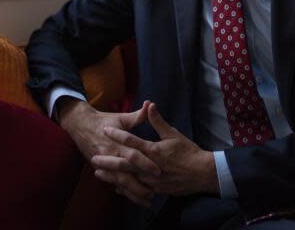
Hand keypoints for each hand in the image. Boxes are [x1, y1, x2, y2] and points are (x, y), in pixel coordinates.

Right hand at [58, 98, 160, 206]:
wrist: (81, 125)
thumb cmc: (104, 120)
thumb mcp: (120, 118)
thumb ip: (137, 115)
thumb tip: (149, 104)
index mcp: (118, 143)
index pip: (134, 156)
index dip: (146, 164)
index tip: (158, 171)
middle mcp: (111, 156)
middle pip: (127, 174)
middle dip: (140, 185)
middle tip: (155, 193)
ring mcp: (106, 164)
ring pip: (120, 182)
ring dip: (133, 192)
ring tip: (147, 200)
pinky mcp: (102, 168)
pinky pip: (114, 183)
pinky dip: (124, 192)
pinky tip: (134, 198)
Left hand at [92, 102, 218, 196]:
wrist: (201, 173)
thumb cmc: (188, 152)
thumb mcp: (173, 134)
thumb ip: (157, 121)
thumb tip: (149, 104)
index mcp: (154, 150)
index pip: (132, 141)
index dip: (117, 134)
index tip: (105, 129)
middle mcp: (150, 166)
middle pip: (125, 163)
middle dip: (107, 161)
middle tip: (93, 158)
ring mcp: (152, 180)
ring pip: (128, 178)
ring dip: (112, 176)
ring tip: (98, 173)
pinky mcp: (156, 189)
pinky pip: (137, 189)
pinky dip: (125, 187)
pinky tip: (115, 187)